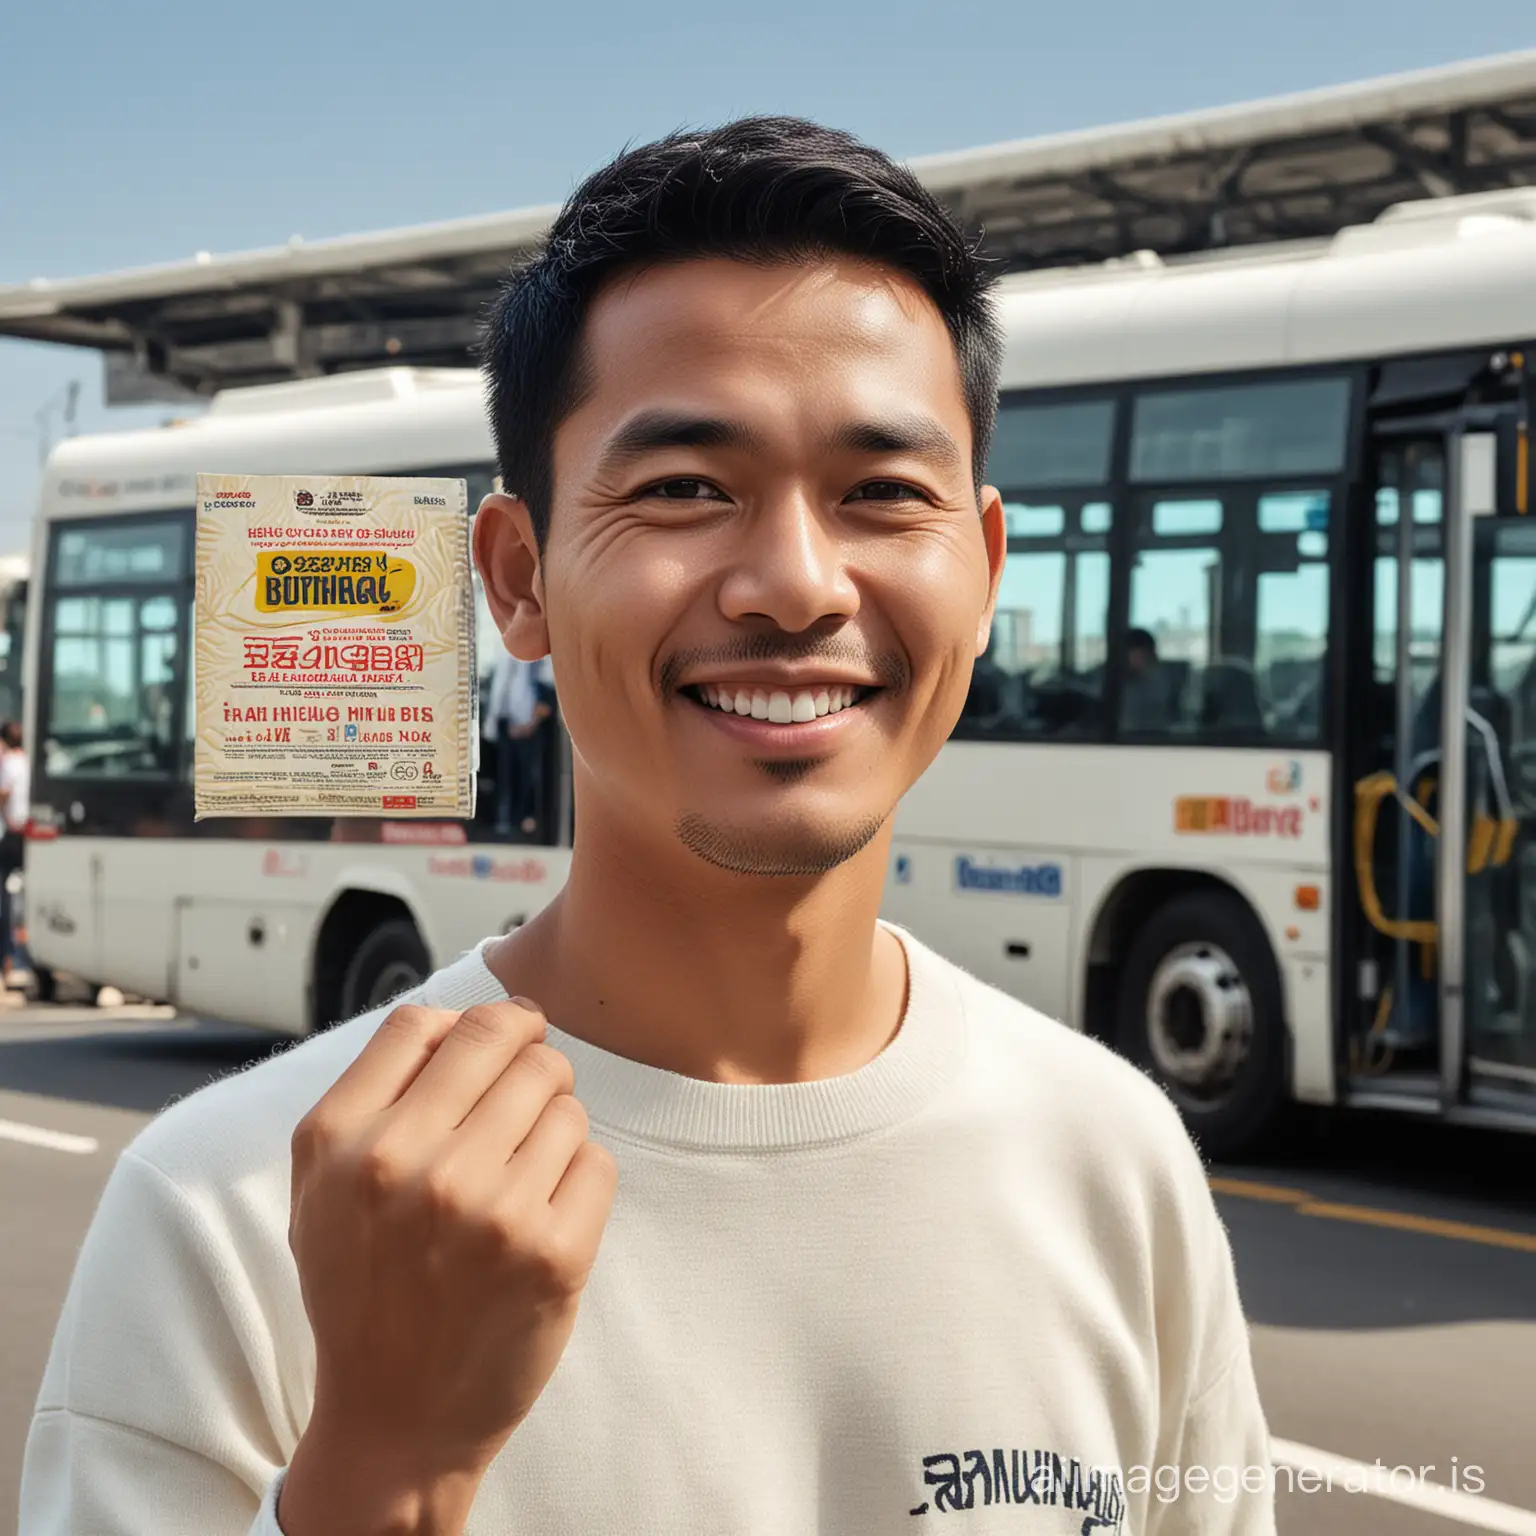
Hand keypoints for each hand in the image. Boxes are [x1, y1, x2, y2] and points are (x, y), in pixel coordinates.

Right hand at [279, 1001, 617, 1533]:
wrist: (396, 1420)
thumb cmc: (364, 1286)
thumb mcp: (323, 1185)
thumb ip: (374, 1090)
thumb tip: (459, 1017)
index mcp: (342, 1141)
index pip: (430, 1021)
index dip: (474, 1022)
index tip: (497, 1043)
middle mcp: (409, 1165)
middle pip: (510, 1042)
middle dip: (529, 1061)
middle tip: (523, 1104)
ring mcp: (487, 1210)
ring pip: (564, 1099)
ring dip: (554, 1126)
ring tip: (523, 1177)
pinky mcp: (553, 1253)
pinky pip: (596, 1159)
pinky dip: (580, 1180)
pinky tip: (544, 1216)